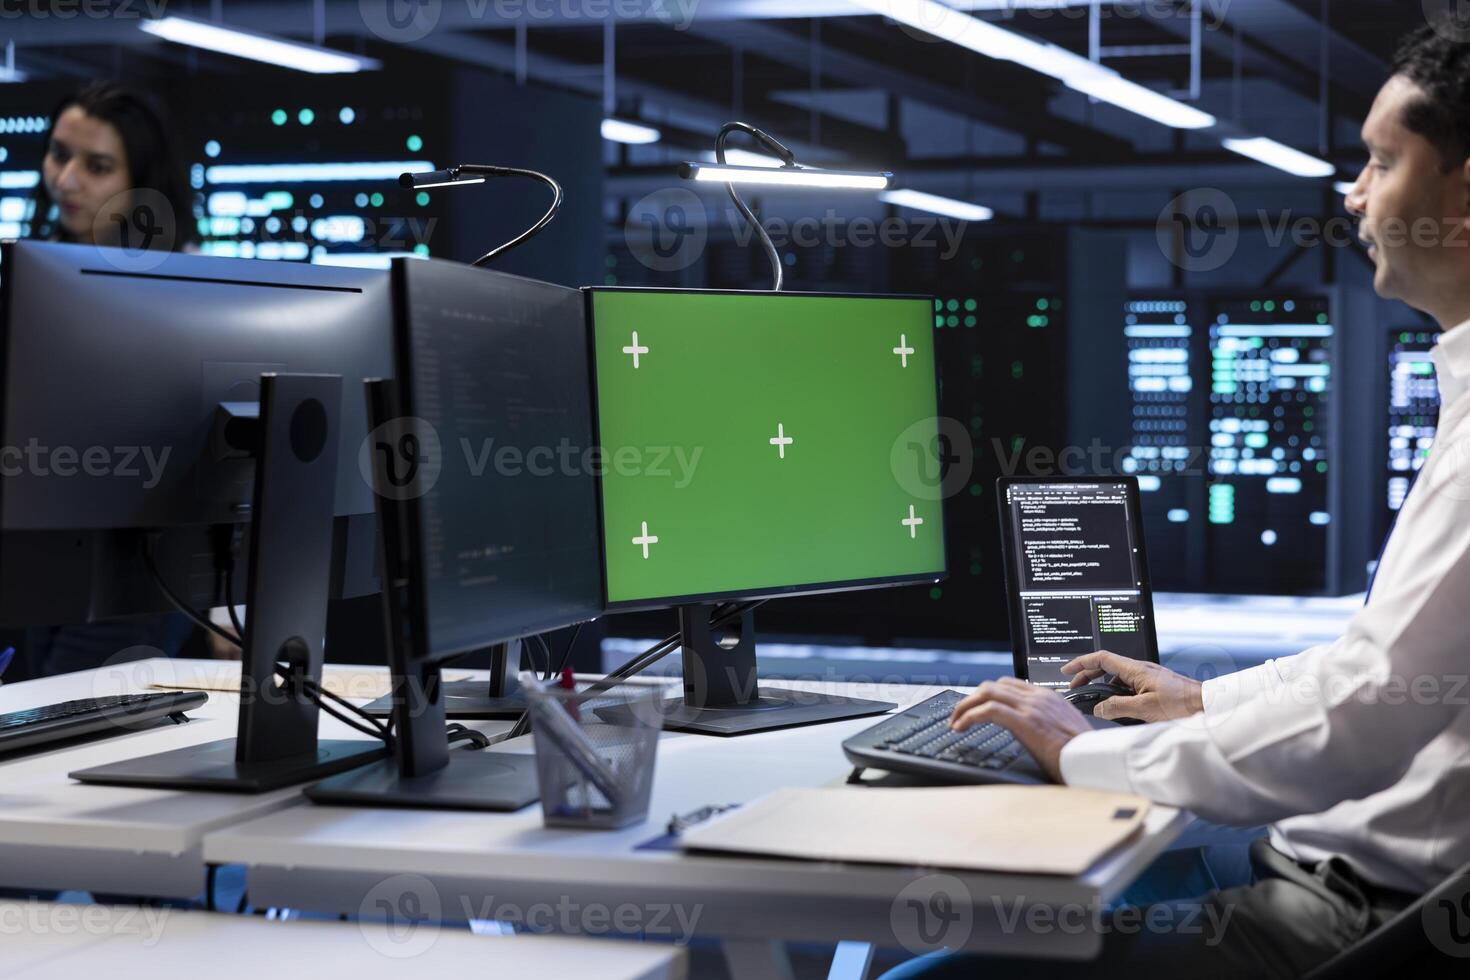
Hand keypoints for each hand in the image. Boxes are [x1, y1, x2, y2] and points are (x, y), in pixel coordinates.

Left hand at [948, 677, 1092, 782]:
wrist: (1096, 761)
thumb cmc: (1082, 753)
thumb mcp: (1063, 731)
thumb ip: (1046, 723)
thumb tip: (1030, 731)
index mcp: (1048, 697)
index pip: (1010, 684)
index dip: (988, 694)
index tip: (976, 708)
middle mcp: (1038, 697)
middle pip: (994, 685)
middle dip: (971, 699)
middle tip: (959, 715)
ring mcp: (1031, 707)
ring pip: (986, 693)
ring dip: (965, 706)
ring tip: (955, 721)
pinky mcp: (1025, 721)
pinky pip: (988, 710)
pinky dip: (969, 716)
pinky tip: (961, 727)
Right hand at [1061, 651, 1202, 722]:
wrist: (1208, 705)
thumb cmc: (1183, 705)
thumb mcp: (1145, 709)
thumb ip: (1118, 707)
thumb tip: (1099, 708)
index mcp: (1135, 669)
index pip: (1101, 658)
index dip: (1081, 663)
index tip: (1067, 670)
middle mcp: (1140, 669)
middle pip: (1106, 666)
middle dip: (1087, 675)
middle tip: (1075, 687)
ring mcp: (1148, 676)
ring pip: (1117, 676)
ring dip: (1103, 685)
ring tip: (1095, 700)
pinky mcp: (1155, 685)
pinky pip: (1129, 684)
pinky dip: (1117, 692)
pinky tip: (1117, 706)